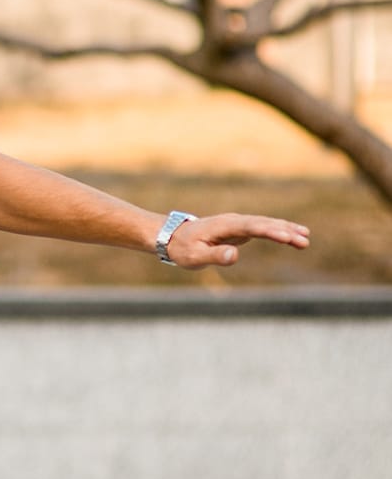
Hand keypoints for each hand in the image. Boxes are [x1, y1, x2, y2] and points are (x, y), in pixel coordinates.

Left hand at [165, 213, 310, 268]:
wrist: (172, 237)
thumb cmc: (182, 249)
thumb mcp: (194, 257)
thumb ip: (214, 256)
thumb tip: (235, 256)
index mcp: (224, 225)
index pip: (251, 227)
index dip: (270, 231)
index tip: (287, 237)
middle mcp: (233, 221)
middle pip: (263, 223)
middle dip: (284, 231)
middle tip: (304, 240)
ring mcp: (238, 224)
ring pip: (266, 224)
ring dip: (286, 230)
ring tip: (306, 239)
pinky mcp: (240, 230)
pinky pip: (263, 229)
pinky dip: (279, 231)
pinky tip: (294, 236)